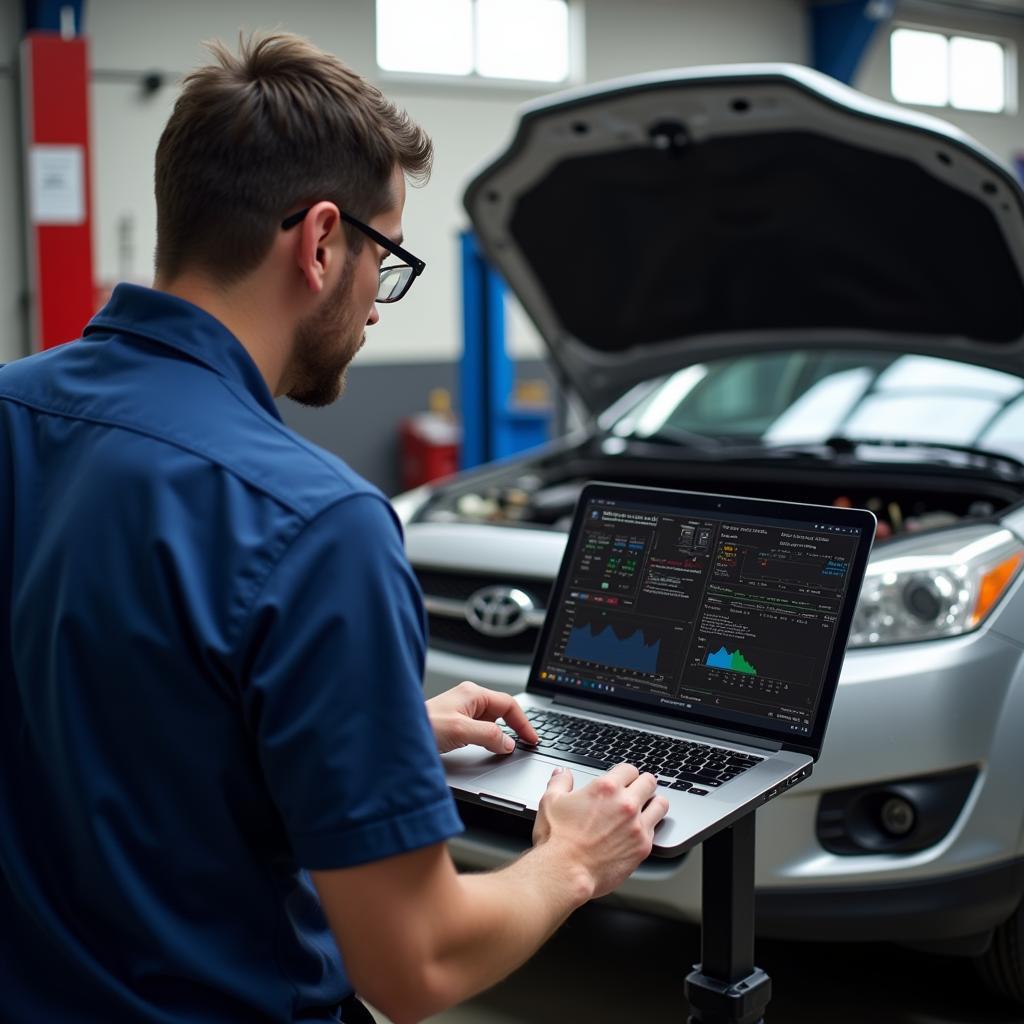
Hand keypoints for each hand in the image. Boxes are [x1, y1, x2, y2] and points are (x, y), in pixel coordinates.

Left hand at [425, 680, 538, 754]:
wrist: (397, 735)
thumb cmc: (422, 725)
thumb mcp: (461, 730)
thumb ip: (489, 735)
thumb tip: (508, 743)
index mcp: (473, 693)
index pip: (508, 704)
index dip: (523, 722)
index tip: (531, 739)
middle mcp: (469, 699)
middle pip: (501, 712)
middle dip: (513, 728)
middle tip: (524, 745)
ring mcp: (462, 711)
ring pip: (491, 722)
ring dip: (499, 735)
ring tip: (505, 749)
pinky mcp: (456, 724)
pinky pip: (480, 730)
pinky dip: (488, 739)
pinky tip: (487, 749)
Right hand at [532, 763, 668, 897]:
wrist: (565, 872)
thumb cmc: (557, 839)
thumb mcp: (551, 801)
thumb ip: (560, 782)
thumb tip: (563, 773)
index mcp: (606, 788)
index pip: (630, 769)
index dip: (626, 773)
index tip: (624, 779)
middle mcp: (626, 803)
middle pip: (649, 782)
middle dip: (643, 784)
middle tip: (638, 790)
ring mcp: (637, 826)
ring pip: (661, 804)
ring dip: (654, 803)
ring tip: (648, 807)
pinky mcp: (643, 847)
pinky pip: (657, 830)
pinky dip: (650, 828)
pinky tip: (641, 831)